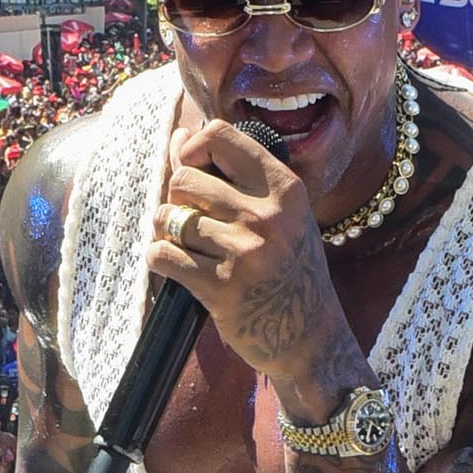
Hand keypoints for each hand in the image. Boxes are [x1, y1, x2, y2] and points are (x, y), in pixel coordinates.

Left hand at [148, 122, 359, 412]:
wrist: (311, 337)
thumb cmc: (290, 270)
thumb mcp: (278, 215)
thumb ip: (230, 174)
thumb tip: (181, 135)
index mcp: (285, 189)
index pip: (221, 136)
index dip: (194, 148)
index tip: (192, 168)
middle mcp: (267, 216)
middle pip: (184, 179)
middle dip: (178, 199)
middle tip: (192, 220)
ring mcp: (244, 252)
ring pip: (169, 219)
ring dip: (168, 233)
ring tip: (188, 247)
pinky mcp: (221, 288)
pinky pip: (163, 255)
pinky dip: (161, 260)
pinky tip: (178, 267)